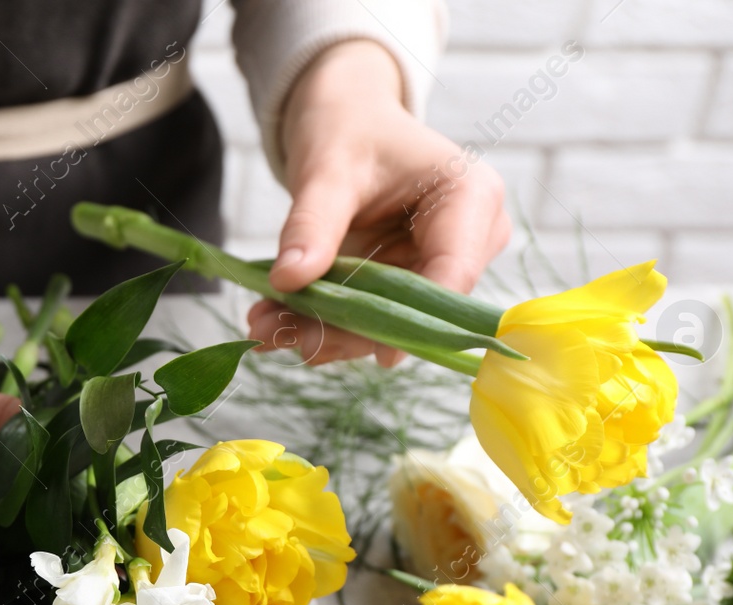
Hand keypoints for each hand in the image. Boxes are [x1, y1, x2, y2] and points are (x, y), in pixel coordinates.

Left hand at [247, 39, 510, 366]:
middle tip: (272, 331)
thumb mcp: (326, 169)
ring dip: (323, 331)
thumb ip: (312, 223)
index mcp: (470, 198)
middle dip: (346, 328)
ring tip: (262, 325)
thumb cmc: (349, 128)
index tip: (380, 353)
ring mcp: (436, 267)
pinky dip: (320, 321)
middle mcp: (468, 240)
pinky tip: (275, 323)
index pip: (453, 273)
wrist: (345, 121)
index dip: (418, 318)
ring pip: (386, 322)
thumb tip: (289, 279)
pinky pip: (366, 316)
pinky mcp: (404, 285)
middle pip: (415, 309)